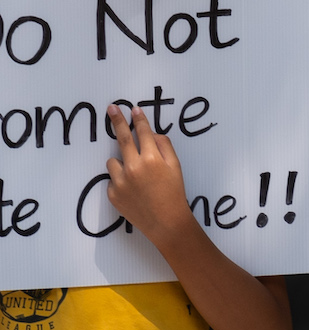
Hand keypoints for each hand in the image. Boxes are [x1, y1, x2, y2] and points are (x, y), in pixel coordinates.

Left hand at [105, 104, 195, 245]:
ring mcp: (120, 181)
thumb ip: (164, 146)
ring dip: (122, 160)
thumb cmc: (174, 191)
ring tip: (135, 173)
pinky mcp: (112, 194)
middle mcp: (133, 167)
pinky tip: (134, 189)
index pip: (143, 132)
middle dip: (118, 121)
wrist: (164, 221)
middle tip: (111, 109)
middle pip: (122, 138)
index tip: (133, 108)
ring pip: (113, 160)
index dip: (139, 118)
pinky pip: (113, 179)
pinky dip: (121, 179)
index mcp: (151, 158)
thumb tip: (152, 134)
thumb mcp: (176, 165)